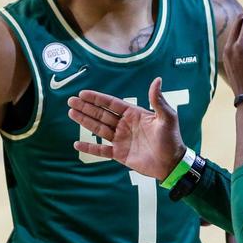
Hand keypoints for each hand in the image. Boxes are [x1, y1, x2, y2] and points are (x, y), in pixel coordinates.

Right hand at [67, 77, 185, 180]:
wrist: (171, 163)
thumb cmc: (171, 139)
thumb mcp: (166, 118)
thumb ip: (158, 100)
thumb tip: (157, 79)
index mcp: (133, 114)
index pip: (111, 104)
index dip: (97, 98)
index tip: (83, 93)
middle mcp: (124, 125)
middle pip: (101, 114)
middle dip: (86, 107)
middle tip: (71, 101)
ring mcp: (121, 140)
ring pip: (99, 129)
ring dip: (85, 121)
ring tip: (71, 113)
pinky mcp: (119, 154)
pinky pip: (101, 150)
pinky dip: (90, 147)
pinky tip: (76, 144)